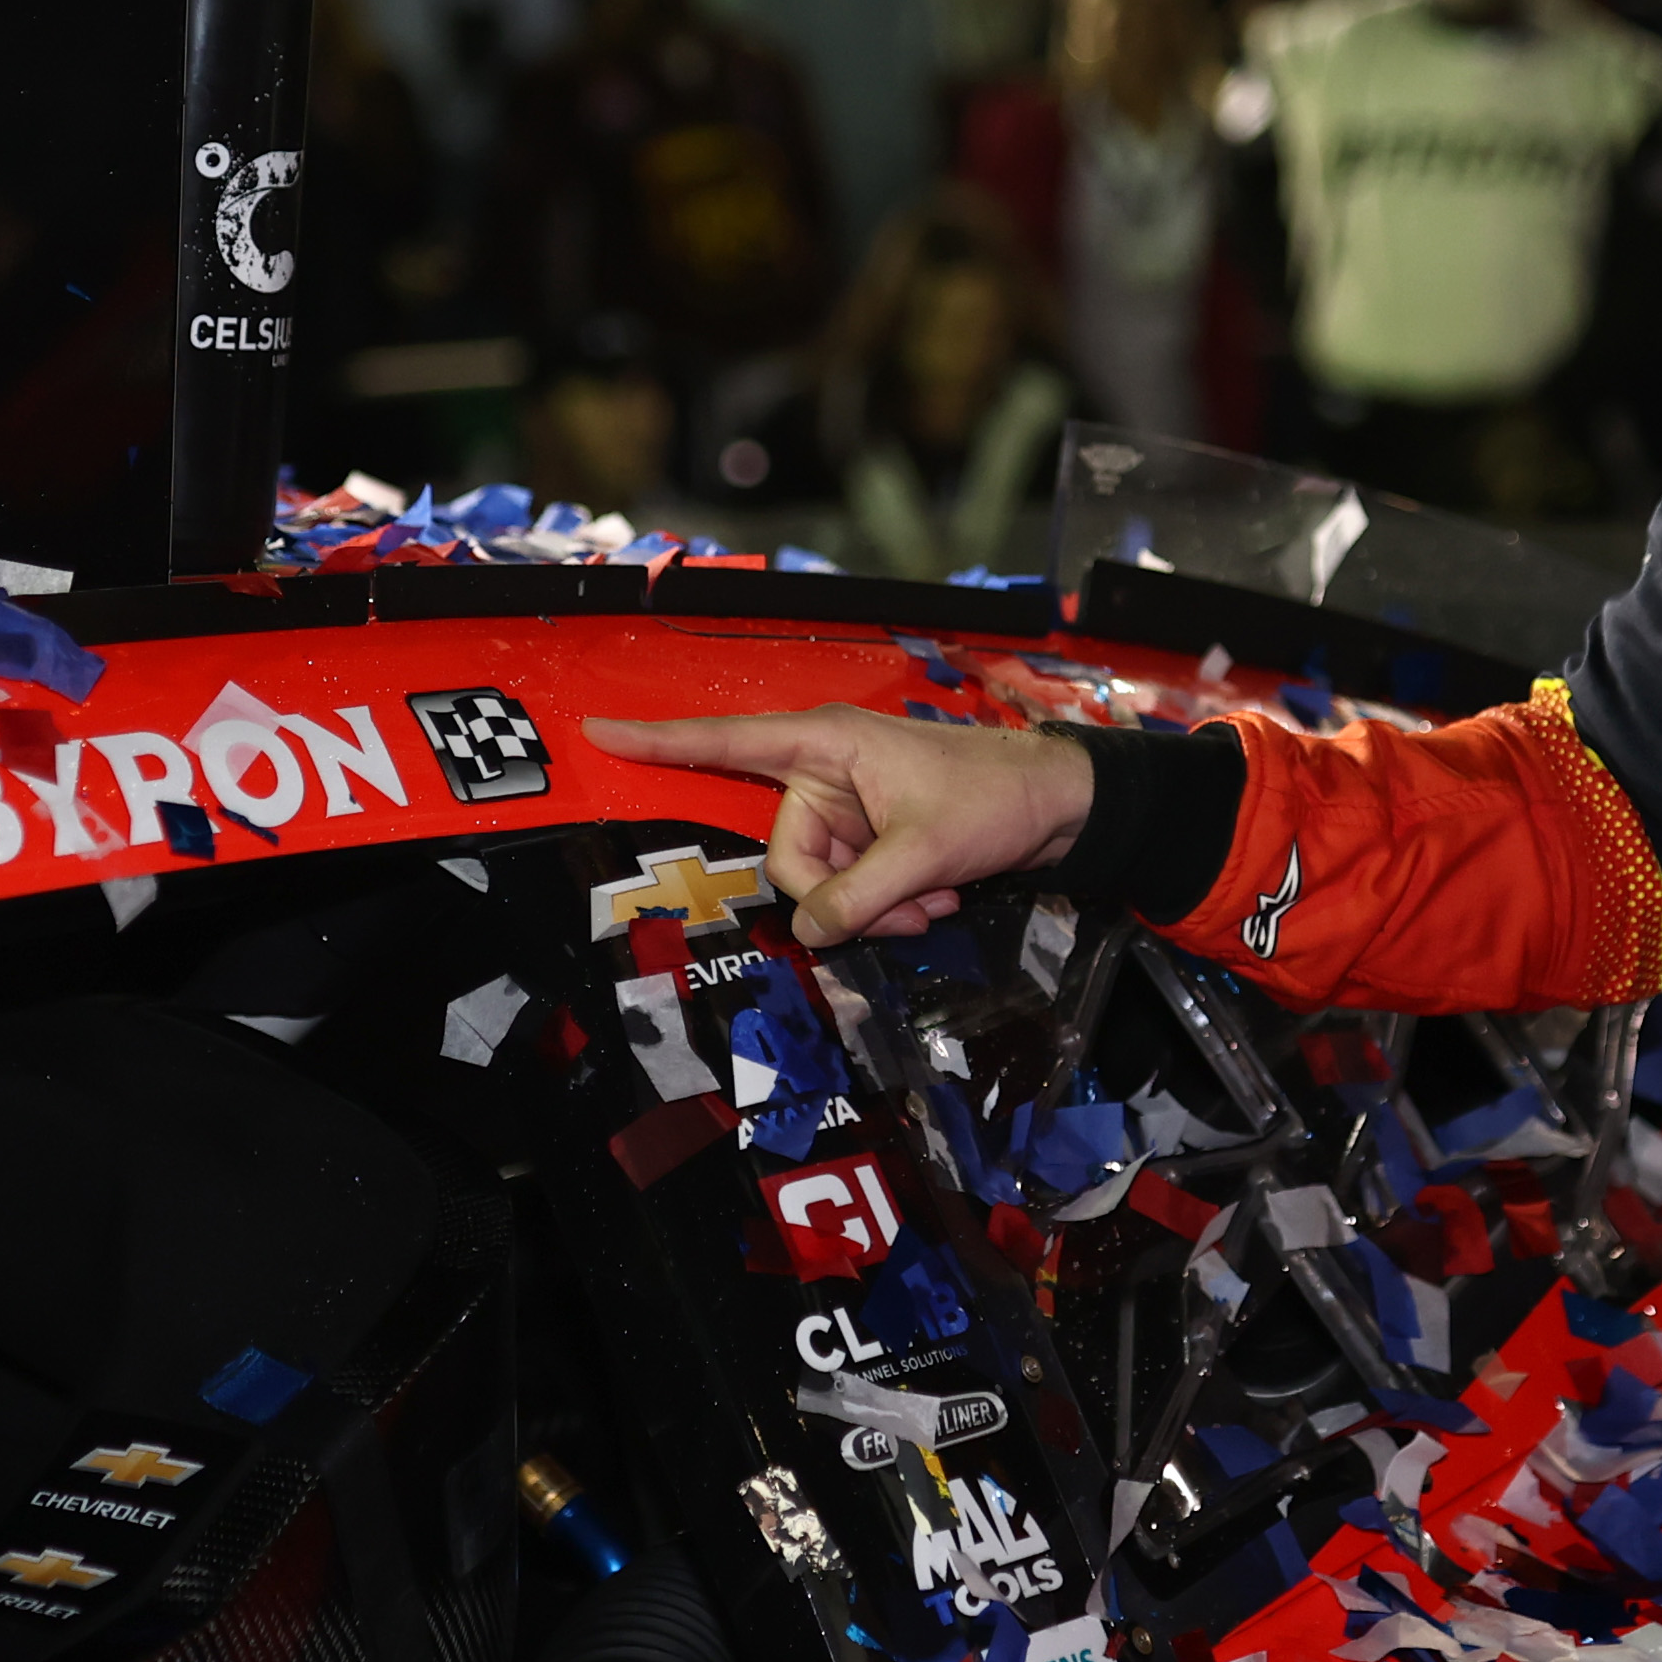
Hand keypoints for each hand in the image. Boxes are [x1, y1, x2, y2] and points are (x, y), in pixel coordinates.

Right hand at [585, 708, 1099, 945]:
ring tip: (933, 899)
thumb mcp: (924, 852)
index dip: (660, 741)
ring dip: (878, 907)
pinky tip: (937, 897)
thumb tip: (809, 931)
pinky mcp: (872, 836)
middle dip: (846, 897)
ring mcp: (849, 807)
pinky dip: (892, 903)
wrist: (1063, 805)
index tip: (598, 730)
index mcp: (826, 744)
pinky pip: (853, 887)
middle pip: (788, 857)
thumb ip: (858, 897)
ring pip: (824, 883)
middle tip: (909, 908)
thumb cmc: (995, 800)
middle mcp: (827, 771)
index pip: (727, 741)